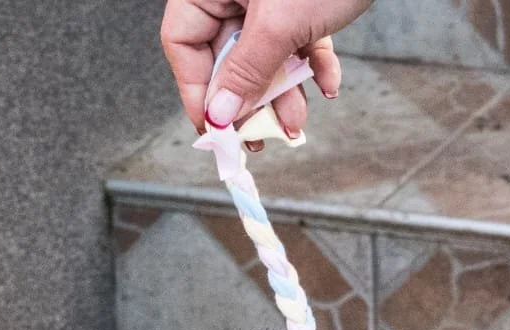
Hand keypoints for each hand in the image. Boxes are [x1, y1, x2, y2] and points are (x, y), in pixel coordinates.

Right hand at [160, 0, 373, 137]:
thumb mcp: (279, 25)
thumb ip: (246, 71)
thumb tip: (219, 114)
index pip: (183, 41)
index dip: (195, 90)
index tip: (214, 129)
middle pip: (225, 55)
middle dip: (247, 99)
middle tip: (257, 136)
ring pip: (263, 55)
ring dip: (281, 93)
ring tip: (295, 122)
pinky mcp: (301, 4)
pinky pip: (296, 43)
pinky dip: (311, 66)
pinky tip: (327, 84)